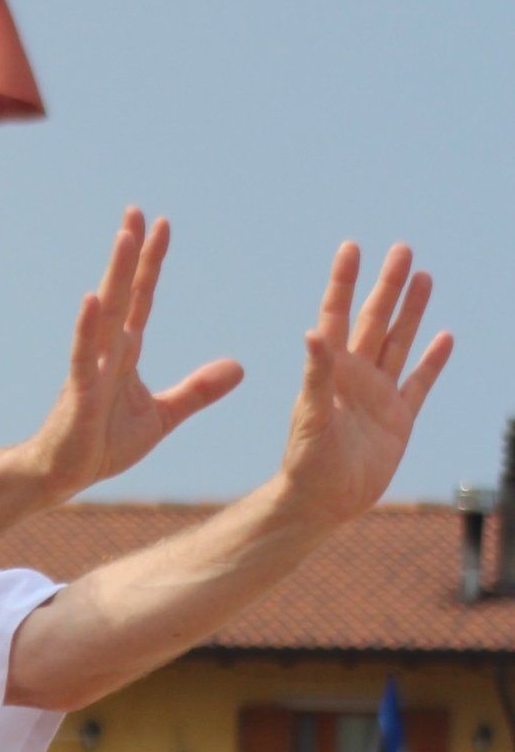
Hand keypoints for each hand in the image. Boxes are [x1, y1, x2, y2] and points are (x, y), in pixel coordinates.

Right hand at [31, 209, 243, 500]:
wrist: (62, 476)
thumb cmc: (101, 445)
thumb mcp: (161, 418)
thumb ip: (197, 391)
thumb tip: (239, 368)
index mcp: (125, 354)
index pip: (141, 299)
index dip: (152, 263)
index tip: (163, 224)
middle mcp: (107, 352)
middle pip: (122, 293)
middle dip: (130, 252)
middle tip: (136, 210)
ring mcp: (91, 368)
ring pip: (105, 313)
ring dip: (115, 273)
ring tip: (123, 236)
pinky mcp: (79, 393)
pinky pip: (84, 354)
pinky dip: (87, 327)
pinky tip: (91, 299)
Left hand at [277, 243, 452, 531]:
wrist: (322, 504)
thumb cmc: (307, 462)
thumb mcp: (312, 415)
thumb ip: (316, 374)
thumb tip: (313, 332)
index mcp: (331, 371)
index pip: (337, 315)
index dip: (344, 282)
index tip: (352, 248)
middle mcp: (355, 377)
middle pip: (375, 320)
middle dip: (388, 286)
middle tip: (403, 250)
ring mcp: (379, 396)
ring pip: (399, 343)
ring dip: (411, 311)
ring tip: (424, 277)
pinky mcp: (399, 419)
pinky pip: (420, 383)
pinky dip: (432, 361)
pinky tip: (445, 337)